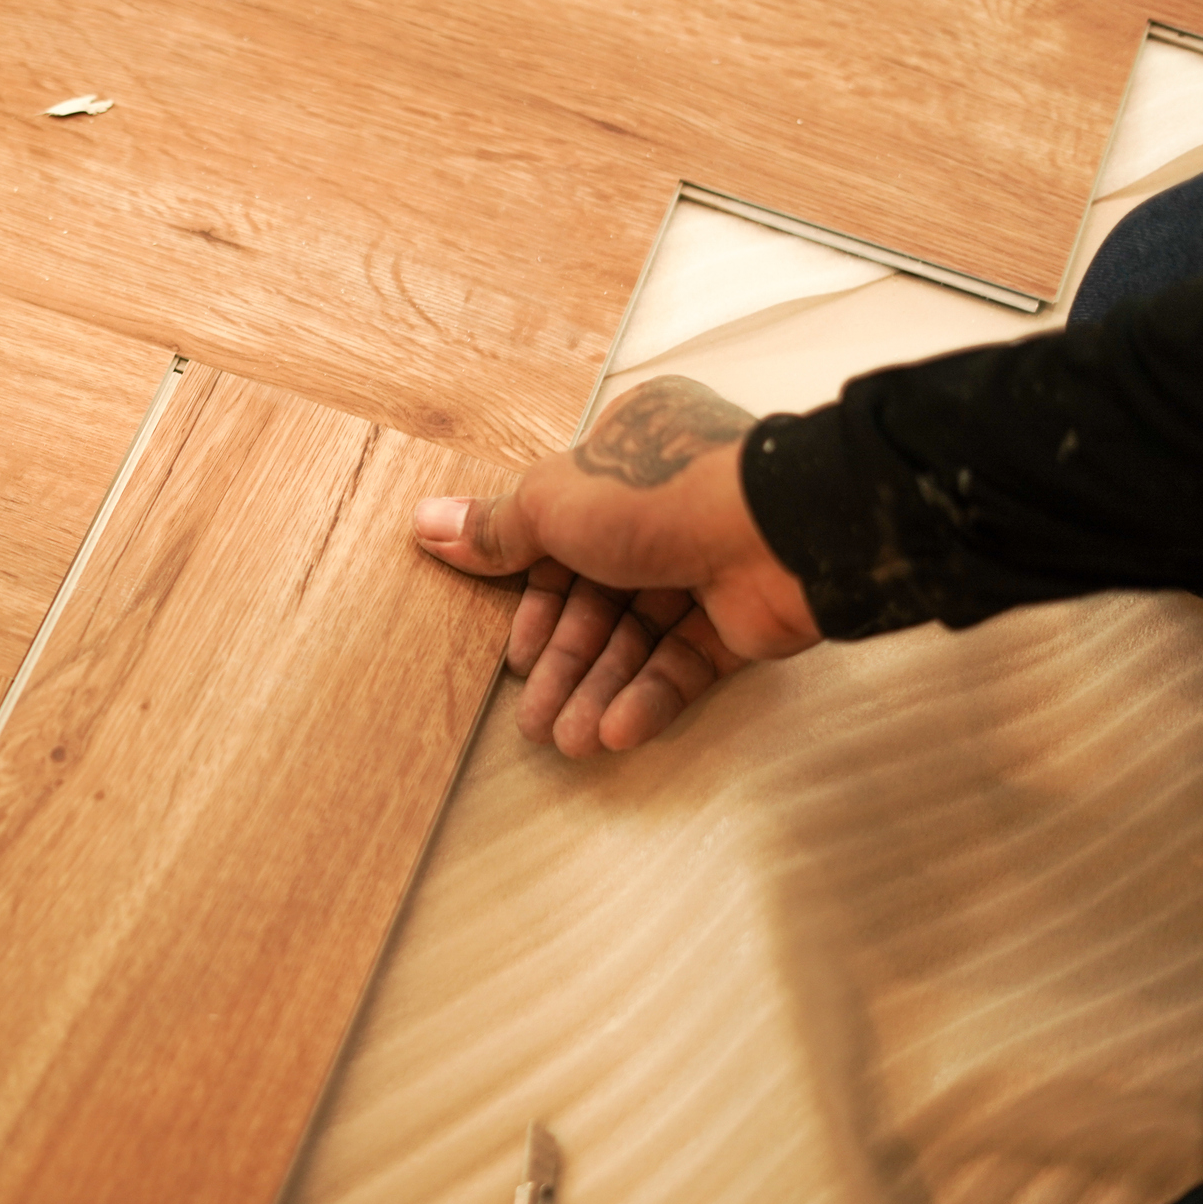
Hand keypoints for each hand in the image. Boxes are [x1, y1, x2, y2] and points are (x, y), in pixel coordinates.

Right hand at [414, 376, 820, 754]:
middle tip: (534, 721)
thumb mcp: (553, 503)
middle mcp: (667, 509)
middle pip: (598, 598)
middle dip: (567, 664)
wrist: (776, 528)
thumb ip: (496, 528)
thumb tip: (425, 525)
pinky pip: (686, 662)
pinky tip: (617, 730)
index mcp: (623, 461)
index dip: (536, 603)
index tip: (517, 655)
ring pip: (639, 638)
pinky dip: (649, 696)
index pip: (563, 540)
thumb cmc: (661, 494)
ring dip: (601, 690)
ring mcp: (708, 563)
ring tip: (572, 742)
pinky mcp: (743, 617)